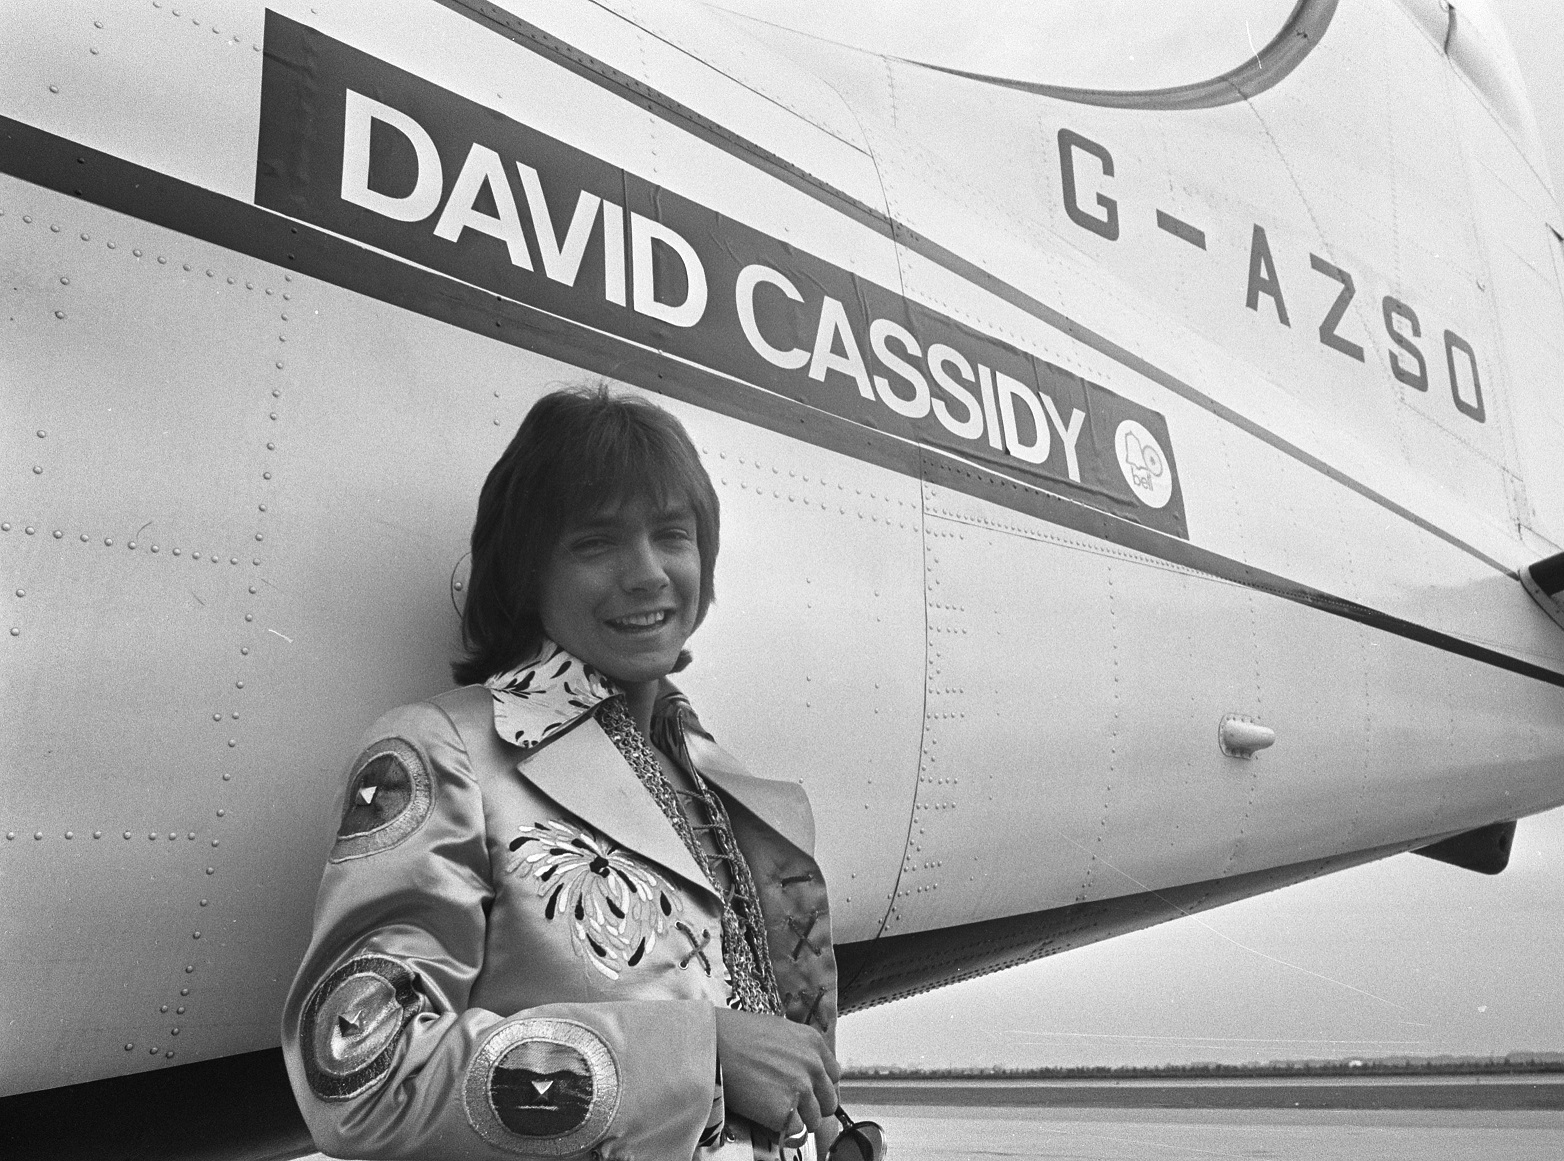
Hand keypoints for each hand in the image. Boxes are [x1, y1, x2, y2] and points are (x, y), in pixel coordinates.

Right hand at [713, 1008, 840, 1134]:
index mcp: (813, 1043)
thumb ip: (797, 1050)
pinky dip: (783, 1131)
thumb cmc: (734, 1033)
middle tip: (790, 1106)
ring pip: (814, 1120)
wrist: (711, 1044)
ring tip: (775, 1113)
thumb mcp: (777, 1030)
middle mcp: (813, 1065)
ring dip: (797, 1120)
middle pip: (828, 1101)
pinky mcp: (785, 1111)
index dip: (817, 1086)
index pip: (833, 1075)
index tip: (806, 1091)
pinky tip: (767, 1120)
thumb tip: (801, 1070)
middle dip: (811, 1106)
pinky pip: (795, 1132)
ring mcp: (801, 1089)